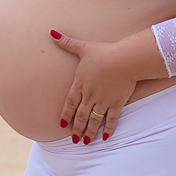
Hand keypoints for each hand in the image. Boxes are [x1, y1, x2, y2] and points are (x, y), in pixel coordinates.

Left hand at [50, 29, 141, 143]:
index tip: (62, 125)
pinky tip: (105, 137)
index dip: (66, 114)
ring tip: (86, 142)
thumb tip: (51, 32)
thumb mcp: (83, 47)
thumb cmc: (104, 52)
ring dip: (89, 132)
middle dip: (77, 129)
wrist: (125, 60)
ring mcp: (103, 101)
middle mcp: (90, 95)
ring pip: (94, 120)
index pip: (70, 103)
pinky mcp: (116, 103)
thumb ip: (66, 42)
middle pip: (81, 115)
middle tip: (74, 140)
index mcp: (80, 84)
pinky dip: (108, 129)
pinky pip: (111, 119)